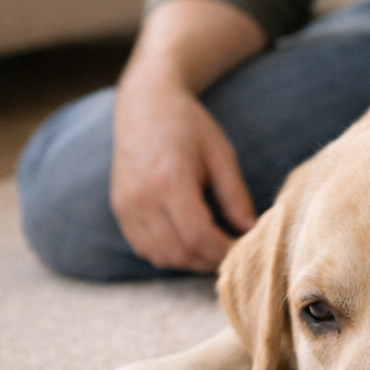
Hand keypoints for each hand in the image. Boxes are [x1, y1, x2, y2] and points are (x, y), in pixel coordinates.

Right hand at [111, 70, 255, 272]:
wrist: (145, 106)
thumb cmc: (188, 125)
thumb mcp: (221, 153)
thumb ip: (235, 194)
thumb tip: (249, 230)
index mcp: (170, 181)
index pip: (199, 236)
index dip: (224, 251)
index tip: (245, 251)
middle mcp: (142, 198)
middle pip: (179, 252)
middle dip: (210, 261)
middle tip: (234, 256)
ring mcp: (127, 206)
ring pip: (160, 256)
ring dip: (190, 262)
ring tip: (213, 252)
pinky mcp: (120, 210)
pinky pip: (144, 248)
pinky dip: (169, 255)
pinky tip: (189, 243)